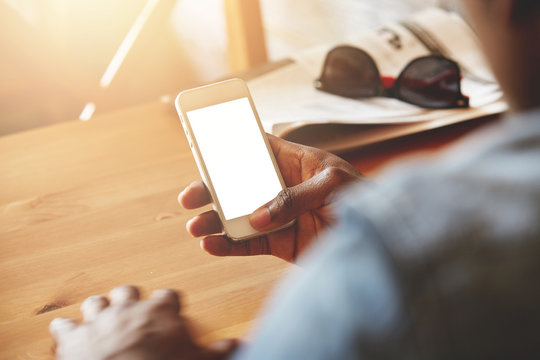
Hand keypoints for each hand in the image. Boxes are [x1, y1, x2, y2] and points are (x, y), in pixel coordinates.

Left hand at [50, 285, 237, 359]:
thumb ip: (220, 352)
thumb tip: (240, 346)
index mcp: (160, 311)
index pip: (168, 296)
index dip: (168, 303)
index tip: (169, 309)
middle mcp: (129, 308)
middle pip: (128, 291)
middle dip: (129, 299)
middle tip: (131, 309)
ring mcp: (100, 321)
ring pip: (96, 303)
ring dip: (98, 309)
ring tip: (100, 314)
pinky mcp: (74, 338)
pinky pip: (65, 327)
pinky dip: (65, 329)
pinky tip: (64, 330)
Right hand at [179, 135, 362, 261]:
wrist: (383, 239)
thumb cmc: (365, 199)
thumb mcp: (333, 186)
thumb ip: (295, 197)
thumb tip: (259, 215)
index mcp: (295, 162)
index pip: (257, 148)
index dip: (230, 146)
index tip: (202, 146)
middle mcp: (281, 187)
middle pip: (238, 185)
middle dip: (212, 190)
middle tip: (190, 197)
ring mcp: (278, 216)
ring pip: (239, 216)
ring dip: (215, 221)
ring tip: (195, 227)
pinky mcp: (280, 242)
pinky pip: (250, 244)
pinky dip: (230, 246)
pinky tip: (211, 245)